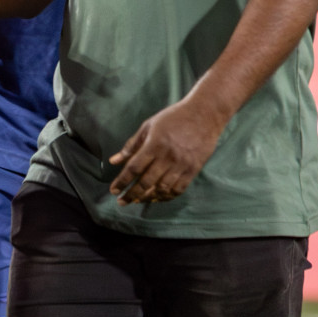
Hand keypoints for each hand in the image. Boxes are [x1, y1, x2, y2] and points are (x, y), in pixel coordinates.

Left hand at [108, 97, 226, 204]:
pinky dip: (167, 197)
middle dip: (131, 194)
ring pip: (162, 189)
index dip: (122, 181)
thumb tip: (114, 161)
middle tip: (121, 201)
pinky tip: (157, 198)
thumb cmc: (173, 118)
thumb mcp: (148, 126)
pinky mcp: (194, 170)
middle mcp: (167, 157)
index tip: (113, 190)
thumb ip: (132, 145)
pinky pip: (179, 189)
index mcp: (154, 145)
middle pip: (146, 182)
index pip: (134, 168)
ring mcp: (182, 165)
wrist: (204, 115)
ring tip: (137, 201)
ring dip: (148, 198)